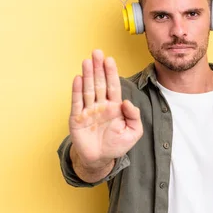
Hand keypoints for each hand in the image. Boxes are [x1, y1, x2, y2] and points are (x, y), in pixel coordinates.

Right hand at [69, 49, 142, 170]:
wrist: (100, 159)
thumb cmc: (116, 145)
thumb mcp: (133, 133)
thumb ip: (134, 116)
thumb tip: (128, 102)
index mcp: (114, 107)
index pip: (113, 86)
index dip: (111, 73)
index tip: (110, 59)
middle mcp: (101, 105)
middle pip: (99, 83)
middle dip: (98, 68)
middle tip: (96, 52)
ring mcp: (88, 110)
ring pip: (88, 89)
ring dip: (88, 75)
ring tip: (87, 61)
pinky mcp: (77, 118)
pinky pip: (77, 102)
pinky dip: (77, 90)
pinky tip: (78, 78)